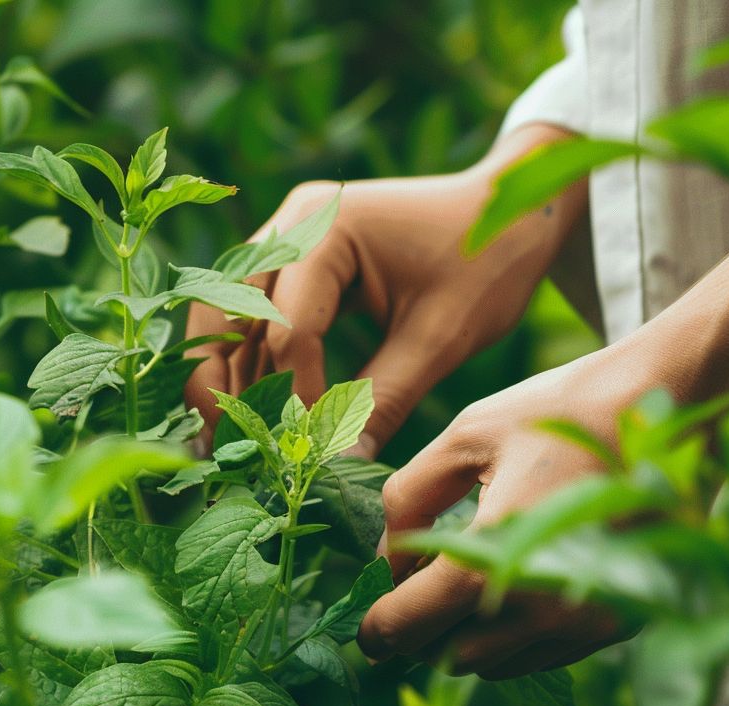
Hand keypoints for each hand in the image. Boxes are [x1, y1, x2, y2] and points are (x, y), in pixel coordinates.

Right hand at [184, 123, 585, 457]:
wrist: (510, 214)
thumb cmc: (486, 263)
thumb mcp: (441, 338)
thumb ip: (386, 400)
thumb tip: (342, 469)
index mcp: (326, 227)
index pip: (288, 328)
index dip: (295, 397)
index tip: (309, 453)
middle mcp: (291, 224)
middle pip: (224, 312)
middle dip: (219, 384)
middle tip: (222, 449)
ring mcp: (285, 238)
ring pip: (226, 315)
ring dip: (224, 377)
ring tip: (226, 441)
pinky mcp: (293, 261)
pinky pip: (251, 316)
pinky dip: (248, 362)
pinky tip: (253, 412)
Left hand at [357, 356, 631, 677]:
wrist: (671, 405)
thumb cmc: (559, 412)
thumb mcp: (465, 437)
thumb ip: (409, 499)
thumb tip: (388, 559)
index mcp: (493, 553)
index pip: (413, 622)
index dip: (378, 631)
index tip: (365, 633)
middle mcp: (541, 603)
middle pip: (451, 656)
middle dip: (421, 635)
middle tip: (410, 601)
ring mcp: (585, 620)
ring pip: (497, 665)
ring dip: (466, 641)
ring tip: (459, 593)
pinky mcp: (618, 622)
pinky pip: (544, 655)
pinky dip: (514, 638)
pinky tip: (511, 592)